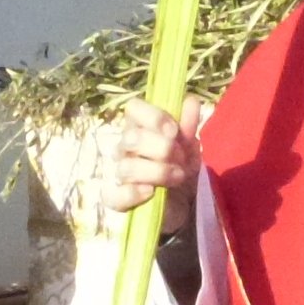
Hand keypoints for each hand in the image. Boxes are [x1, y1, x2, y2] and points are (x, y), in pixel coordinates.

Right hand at [104, 96, 207, 233]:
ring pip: (127, 167)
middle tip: (180, 159)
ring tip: (177, 177)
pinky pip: (113, 195)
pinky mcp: (118, 200)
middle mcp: (125, 147)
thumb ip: (189, 125)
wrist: (184, 203)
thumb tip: (190, 100)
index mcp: (140, 128)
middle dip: (163, 149)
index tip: (174, 131)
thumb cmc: (181, 167)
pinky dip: (133, 193)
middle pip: (131, 138)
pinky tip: (151, 192)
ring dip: (158, 172)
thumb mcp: (190, 147)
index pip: (133, 109)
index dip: (154, 117)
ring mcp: (120, 173)